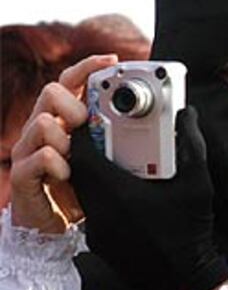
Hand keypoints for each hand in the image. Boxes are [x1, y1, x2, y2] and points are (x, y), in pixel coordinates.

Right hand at [10, 54, 117, 232]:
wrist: (53, 228)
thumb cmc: (78, 188)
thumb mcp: (99, 157)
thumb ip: (110, 137)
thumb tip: (142, 123)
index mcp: (62, 119)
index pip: (69, 81)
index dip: (88, 66)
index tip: (112, 60)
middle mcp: (42, 128)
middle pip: (50, 92)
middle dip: (73, 104)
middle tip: (85, 124)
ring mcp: (29, 149)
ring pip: (42, 122)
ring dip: (65, 138)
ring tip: (75, 157)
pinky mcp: (23, 173)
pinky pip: (40, 156)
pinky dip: (58, 164)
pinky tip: (67, 174)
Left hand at [70, 106, 227, 289]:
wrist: (183, 281)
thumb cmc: (190, 231)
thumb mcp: (198, 182)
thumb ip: (191, 143)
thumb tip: (186, 115)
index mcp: (118, 193)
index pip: (83, 153)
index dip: (85, 132)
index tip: (96, 118)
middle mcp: (100, 211)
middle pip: (80, 169)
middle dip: (90, 148)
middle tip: (110, 135)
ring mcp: (97, 228)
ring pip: (83, 189)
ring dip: (95, 171)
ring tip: (120, 160)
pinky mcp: (99, 240)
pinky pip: (91, 207)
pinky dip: (101, 193)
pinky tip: (126, 189)